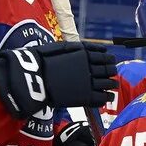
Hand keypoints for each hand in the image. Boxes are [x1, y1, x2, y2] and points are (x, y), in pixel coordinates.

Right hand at [0, 41, 116, 118]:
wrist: (32, 78)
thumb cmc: (41, 61)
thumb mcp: (60, 47)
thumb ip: (79, 48)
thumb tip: (97, 48)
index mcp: (84, 54)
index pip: (105, 56)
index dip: (109, 59)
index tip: (110, 61)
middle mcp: (89, 67)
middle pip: (109, 69)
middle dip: (112, 71)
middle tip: (112, 73)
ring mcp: (88, 82)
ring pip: (109, 83)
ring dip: (112, 84)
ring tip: (112, 85)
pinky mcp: (85, 97)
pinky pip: (103, 97)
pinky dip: (107, 97)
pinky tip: (107, 96)